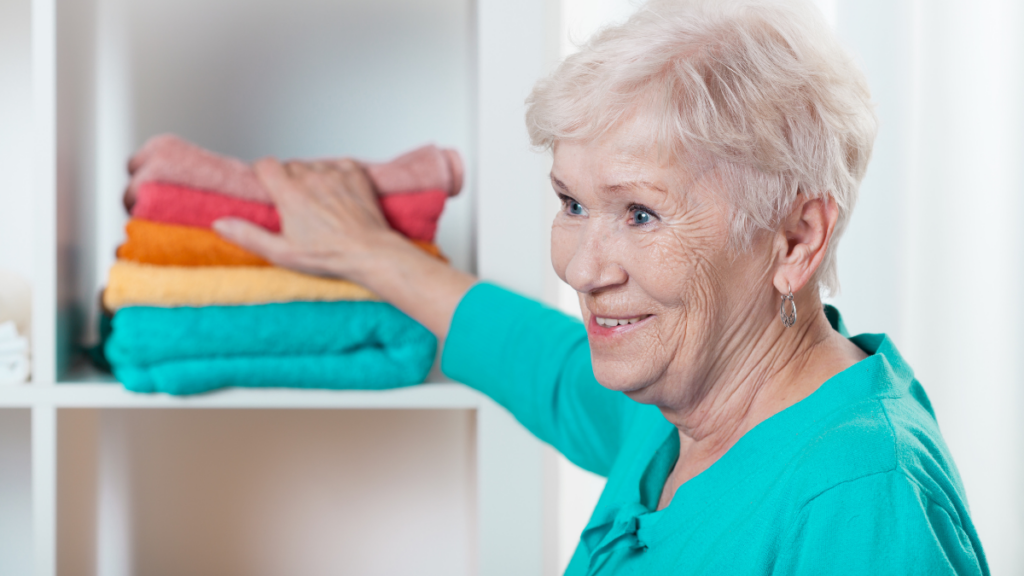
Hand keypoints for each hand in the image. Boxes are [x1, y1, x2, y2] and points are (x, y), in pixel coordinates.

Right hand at [214, 156, 475, 339]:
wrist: (370, 252)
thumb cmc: (330, 255)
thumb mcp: (282, 253)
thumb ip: (248, 235)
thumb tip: (220, 224)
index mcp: (290, 194)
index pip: (265, 164)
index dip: (264, 175)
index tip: (267, 187)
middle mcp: (311, 178)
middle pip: (290, 165)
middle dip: (290, 180)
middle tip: (297, 204)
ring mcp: (335, 174)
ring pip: (315, 164)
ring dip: (314, 177)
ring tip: (320, 202)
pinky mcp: (356, 174)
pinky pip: (339, 164)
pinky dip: (337, 174)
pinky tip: (339, 194)